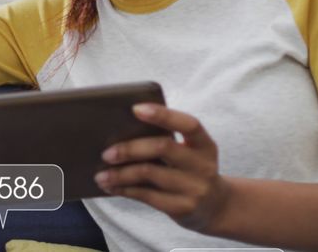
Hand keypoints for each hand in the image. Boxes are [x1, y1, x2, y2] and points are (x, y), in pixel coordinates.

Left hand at [94, 104, 229, 235]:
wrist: (216, 207)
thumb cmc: (190, 171)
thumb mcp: (190, 154)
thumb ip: (166, 142)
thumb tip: (119, 135)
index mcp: (204, 144)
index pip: (187, 124)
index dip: (162, 114)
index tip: (135, 109)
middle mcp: (203, 165)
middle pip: (163, 147)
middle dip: (130, 148)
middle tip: (106, 153)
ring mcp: (194, 188)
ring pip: (149, 173)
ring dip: (120, 174)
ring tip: (101, 175)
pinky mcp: (183, 208)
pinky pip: (147, 196)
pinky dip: (125, 190)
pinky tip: (112, 187)